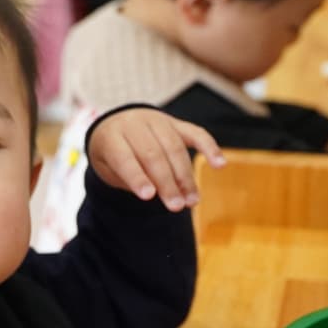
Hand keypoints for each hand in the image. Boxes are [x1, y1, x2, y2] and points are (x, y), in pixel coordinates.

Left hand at [87, 108, 224, 210]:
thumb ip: (129, 179)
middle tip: (175, 207)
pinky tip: (220, 164)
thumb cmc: (113, 154)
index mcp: (111, 136)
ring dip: (185, 176)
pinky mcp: (176, 124)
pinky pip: (196, 133)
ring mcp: (158, 121)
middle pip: (153, 154)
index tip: (148, 197)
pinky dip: (209, 147)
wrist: (118, 124)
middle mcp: (135, 124)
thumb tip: (159, 193)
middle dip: (166, 183)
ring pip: (174, 147)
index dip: (137, 177)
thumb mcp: (107, 168)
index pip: (125, 157)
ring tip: (191, 201)